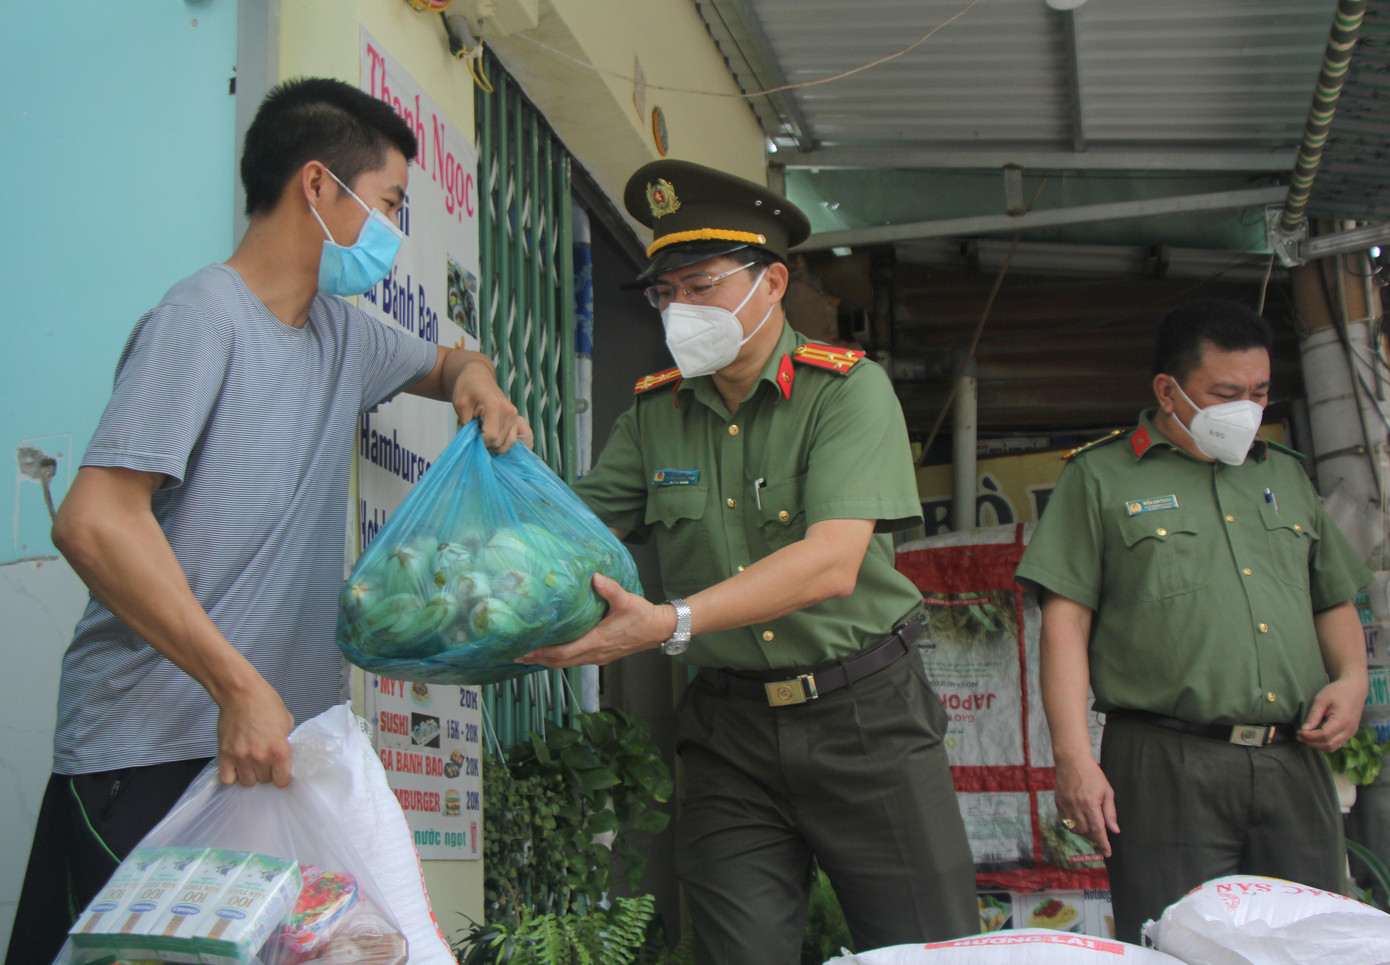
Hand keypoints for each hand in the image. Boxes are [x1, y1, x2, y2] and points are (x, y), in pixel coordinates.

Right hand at [215, 676, 294, 786]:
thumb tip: (283, 752)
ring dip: (250, 775)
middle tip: (264, 761)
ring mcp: (241, 758)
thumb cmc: (266, 703)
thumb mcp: (286, 721)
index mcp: (279, 750)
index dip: (281, 777)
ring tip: (250, 764)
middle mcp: (261, 758)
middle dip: (266, 772)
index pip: (282, 781)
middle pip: (264, 781)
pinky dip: (232, 776)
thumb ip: (285, 740)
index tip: (279, 771)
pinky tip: (236, 767)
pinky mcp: (224, 755)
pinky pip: (227, 779)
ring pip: (247, 782)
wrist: (241, 694)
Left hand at [450, 357, 532, 452]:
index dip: (480, 442)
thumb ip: (466, 426)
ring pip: (509, 443)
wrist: (477, 377)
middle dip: (486, 444)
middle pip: (500, 442)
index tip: (471, 437)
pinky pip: (516, 438)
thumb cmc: (466, 389)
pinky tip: (497, 441)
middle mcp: (509, 411)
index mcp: (495, 406)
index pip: (492, 436)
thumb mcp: (460, 406)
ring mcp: (515, 415)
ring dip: (495, 445)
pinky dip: (506, 443)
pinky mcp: (516, 418)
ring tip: (484, 437)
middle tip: (475, 435)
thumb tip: (472, 445)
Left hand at [515, 573, 669, 668]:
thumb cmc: (642, 615)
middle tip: (516, 656)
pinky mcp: (601, 656)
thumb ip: (609, 588)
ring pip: (567, 664)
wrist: (659, 630)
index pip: (563, 652)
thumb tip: (594, 576)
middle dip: (537, 660)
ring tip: (529, 656)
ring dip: (547, 661)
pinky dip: (560, 659)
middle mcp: (594, 653)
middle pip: (559, 662)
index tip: (524, 651)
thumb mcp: (626, 600)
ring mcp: (598, 657)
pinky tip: (552, 653)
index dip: (542, 653)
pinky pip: (575, 661)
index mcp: (597, 641)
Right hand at [1053, 756, 1119, 857]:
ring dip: (1085, 833)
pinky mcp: (1059, 804)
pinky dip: (1074, 826)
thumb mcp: (1107, 791)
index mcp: (1091, 804)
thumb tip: (1114, 830)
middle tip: (1101, 835)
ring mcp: (1066, 806)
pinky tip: (1080, 820)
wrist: (1071, 761)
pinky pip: (1066, 822)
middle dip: (1095, 837)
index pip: (1098, 830)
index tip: (1107, 853)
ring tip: (1091, 827)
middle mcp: (1077, 807)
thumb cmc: (1092, 774)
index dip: (1103, 844)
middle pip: (1087, 832)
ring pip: (1075, 830)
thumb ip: (1110, 812)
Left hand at [1298, 675, 1367, 751]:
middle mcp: (1349, 729)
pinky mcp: (1350, 733)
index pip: (1324, 735)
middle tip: (1299, 736)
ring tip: (1305, 738)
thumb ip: (1314, 715)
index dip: (1310, 736)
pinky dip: (1325, 744)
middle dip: (1312, 742)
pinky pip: (1337, 744)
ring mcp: (1351, 733)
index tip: (1299, 732)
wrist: (1355, 689)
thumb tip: (1304, 729)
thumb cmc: (1338, 691)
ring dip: (1318, 745)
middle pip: (1329, 744)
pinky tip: (1315, 737)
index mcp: (1343, 720)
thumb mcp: (1322, 700)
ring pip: (1333, 747)